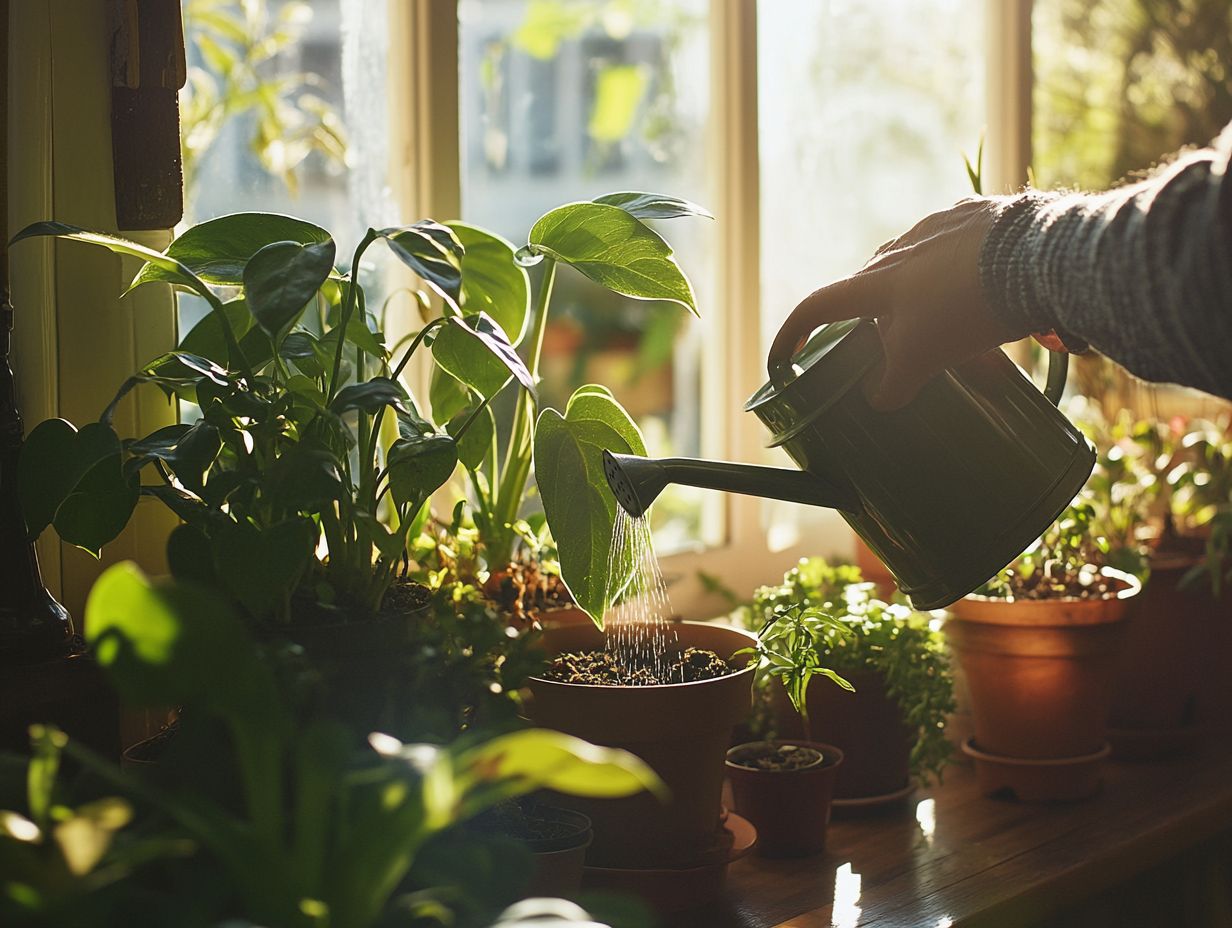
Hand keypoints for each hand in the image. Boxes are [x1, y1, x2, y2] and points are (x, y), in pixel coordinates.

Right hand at [767, 197, 1023, 410]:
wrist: (1040, 255)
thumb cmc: (966, 307)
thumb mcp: (924, 356)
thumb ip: (894, 381)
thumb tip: (879, 397)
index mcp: (876, 281)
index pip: (818, 307)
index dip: (793, 335)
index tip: (780, 360)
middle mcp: (901, 246)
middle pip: (869, 284)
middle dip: (871, 317)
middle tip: (887, 345)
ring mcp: (941, 225)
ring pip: (915, 264)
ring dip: (920, 295)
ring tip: (947, 323)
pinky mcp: (982, 216)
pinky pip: (959, 249)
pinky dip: (961, 276)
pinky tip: (986, 294)